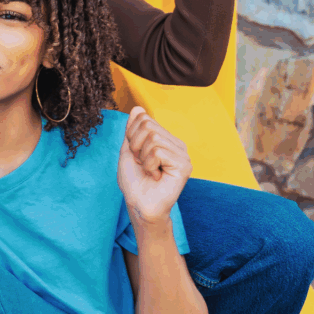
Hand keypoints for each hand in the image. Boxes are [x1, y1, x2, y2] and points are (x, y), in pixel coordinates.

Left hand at [117, 107, 192, 225]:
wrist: (139, 204)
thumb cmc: (134, 181)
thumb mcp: (128, 151)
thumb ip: (133, 130)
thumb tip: (138, 108)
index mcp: (165, 139)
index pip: (144, 118)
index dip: (131, 135)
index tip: (135, 154)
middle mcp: (176, 144)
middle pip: (148, 125)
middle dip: (136, 145)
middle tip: (142, 164)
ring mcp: (182, 154)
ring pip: (153, 138)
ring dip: (143, 157)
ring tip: (150, 171)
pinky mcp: (184, 165)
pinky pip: (158, 151)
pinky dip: (149, 165)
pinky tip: (156, 176)